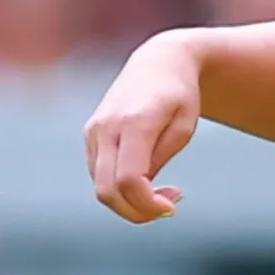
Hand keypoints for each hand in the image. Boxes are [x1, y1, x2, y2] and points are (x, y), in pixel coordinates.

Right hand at [84, 34, 202, 222]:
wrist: (159, 62)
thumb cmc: (180, 95)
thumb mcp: (184, 127)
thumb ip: (160, 158)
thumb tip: (140, 188)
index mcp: (135, 122)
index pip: (129, 179)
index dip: (148, 204)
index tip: (172, 207)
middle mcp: (107, 127)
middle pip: (107, 191)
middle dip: (137, 212)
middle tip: (168, 208)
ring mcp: (94, 131)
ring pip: (101, 188)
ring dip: (132, 202)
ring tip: (165, 192)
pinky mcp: (90, 136)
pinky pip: (101, 176)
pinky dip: (122, 189)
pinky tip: (148, 182)